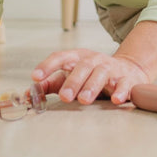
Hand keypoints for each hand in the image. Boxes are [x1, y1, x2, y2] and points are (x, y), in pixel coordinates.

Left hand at [31, 49, 149, 104]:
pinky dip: (120, 91)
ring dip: (92, 86)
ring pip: (101, 73)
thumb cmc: (93, 75)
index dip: (48, 66)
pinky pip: (124, 84)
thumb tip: (28, 94)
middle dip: (73, 81)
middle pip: (83, 66)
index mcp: (78, 58)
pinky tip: (116, 99)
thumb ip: (50, 84)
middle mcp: (94, 60)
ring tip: (84, 100)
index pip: (61, 57)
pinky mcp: (127, 79)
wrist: (128, 70)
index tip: (35, 76)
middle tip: (64, 96)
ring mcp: (111, 68)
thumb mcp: (71, 75)